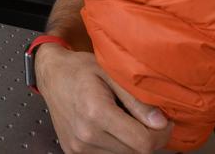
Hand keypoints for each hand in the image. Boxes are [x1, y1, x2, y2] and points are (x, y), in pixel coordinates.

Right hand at [36, 45, 172, 152]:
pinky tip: (110, 127)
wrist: (51, 75)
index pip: (143, 142)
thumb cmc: (80, 69)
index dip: (161, 134)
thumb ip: (136, 99)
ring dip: (131, 143)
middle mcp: (85, 135)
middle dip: (147, 137)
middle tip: (144, 118)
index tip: (163, 121)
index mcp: (95, 113)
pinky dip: (116, 145)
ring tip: (123, 119)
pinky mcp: (73, 152)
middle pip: (135, 153)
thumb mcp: (110, 73)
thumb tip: (160, 123)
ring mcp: (78, 147)